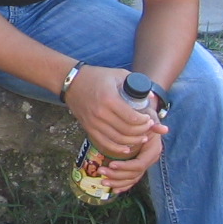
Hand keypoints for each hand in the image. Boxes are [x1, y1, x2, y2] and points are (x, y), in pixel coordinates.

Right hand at [63, 65, 166, 183]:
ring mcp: (93, 122)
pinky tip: (127, 148)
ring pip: (118, 139)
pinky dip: (117, 149)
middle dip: (142, 131)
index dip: (144, 121)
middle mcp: (100, 113)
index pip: (132, 118)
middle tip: (148, 128)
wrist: (71, 82)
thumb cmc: (96, 76)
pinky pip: (105, 143)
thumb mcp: (118, 74)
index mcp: (109, 99)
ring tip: (142, 137)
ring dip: (133, 141)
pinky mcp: (88, 128)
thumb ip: (136, 84)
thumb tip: (151, 97)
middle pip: (127, 130)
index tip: (149, 119)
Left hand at [97, 119, 163, 191]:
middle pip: (133, 174)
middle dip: (117, 175)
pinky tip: (113, 190)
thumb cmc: (143, 118)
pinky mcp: (137, 167)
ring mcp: (143, 165)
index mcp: (152, 152)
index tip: (111, 164)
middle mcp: (149, 160)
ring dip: (117, 182)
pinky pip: (131, 180)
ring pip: (131, 179)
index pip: (139, 164)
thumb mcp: (148, 119)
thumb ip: (154, 125)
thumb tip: (164, 129)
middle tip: (101, 171)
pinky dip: (123, 186)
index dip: (125, 166)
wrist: (142, 119)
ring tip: (102, 181)